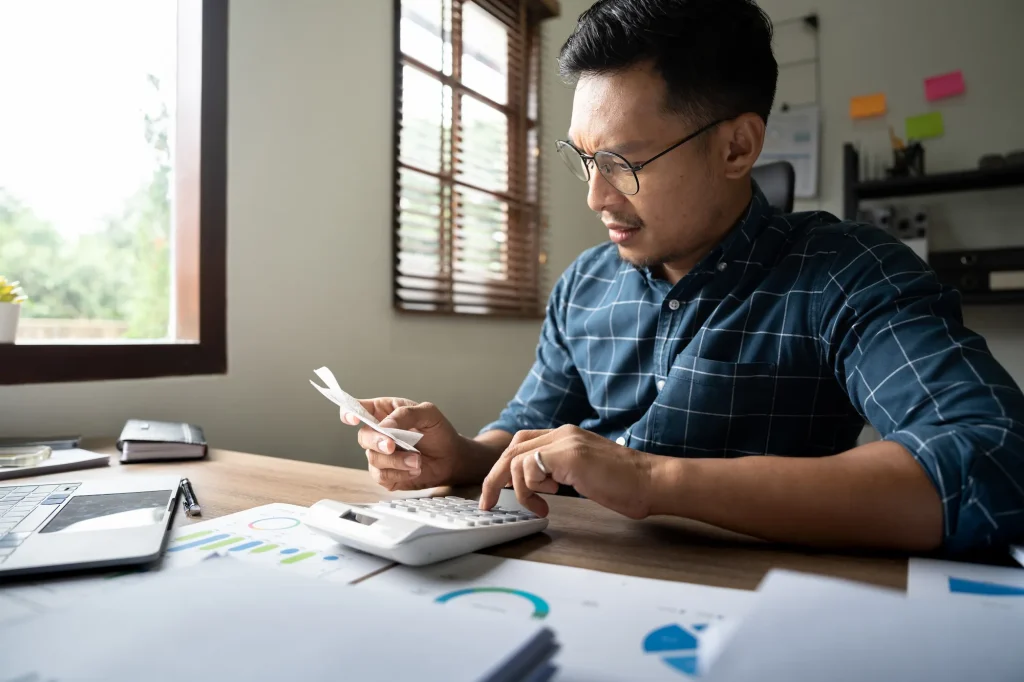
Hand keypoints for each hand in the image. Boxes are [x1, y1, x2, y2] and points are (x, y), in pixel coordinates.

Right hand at [340, 398, 464, 490]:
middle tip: (392, 445)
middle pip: (363, 436)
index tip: (352, 418)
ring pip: (373, 458)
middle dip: (377, 441)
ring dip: (396, 460)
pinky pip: (382, 476)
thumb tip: (386, 425)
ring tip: (417, 460)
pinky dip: (400, 473)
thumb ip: (406, 414)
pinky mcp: (385, 474)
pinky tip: (415, 469)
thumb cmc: (438, 432)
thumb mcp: (428, 413)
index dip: (349, 412)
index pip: (358, 409)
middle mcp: (377, 433)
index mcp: (383, 412)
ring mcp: (380, 455)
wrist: (451, 458)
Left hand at [479, 425, 654, 518]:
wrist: (652, 482)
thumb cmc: (626, 484)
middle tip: (488, 502)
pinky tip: (550, 500)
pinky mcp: (569, 455)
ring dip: (519, 489)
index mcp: (566, 435)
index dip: (506, 466)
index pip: (522, 443)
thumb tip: (539, 484)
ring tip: (540, 505)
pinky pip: (529, 468)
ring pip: (516, 459)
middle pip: (511, 448)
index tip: (497, 491)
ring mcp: (566, 442)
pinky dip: (530, 488)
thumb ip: (561, 471)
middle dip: (494, 478)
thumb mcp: (585, 473)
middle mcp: (563, 433)